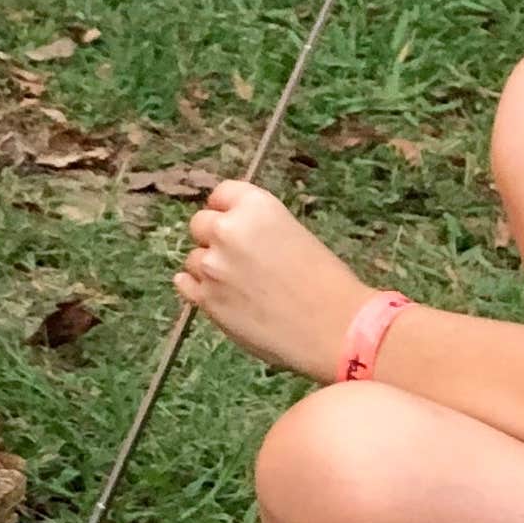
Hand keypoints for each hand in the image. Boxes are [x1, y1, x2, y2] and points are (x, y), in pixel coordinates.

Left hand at [176, 181, 374, 381]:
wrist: (337, 329)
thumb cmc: (328, 284)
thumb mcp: (295, 235)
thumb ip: (258, 230)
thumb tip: (237, 235)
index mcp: (257, 207)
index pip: (223, 193)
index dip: (226, 208)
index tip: (230, 219)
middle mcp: (228, 230)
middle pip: (200, 224)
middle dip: (214, 238)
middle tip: (237, 258)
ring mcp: (213, 266)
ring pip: (194, 258)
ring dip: (209, 268)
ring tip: (239, 286)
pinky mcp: (207, 300)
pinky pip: (185, 284)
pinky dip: (196, 287)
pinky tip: (215, 292)